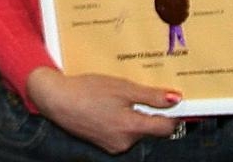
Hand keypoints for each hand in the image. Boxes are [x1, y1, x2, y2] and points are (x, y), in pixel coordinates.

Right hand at [25, 66, 180, 154]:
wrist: (56, 100)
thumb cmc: (87, 90)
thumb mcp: (122, 87)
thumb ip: (150, 96)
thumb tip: (175, 99)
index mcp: (131, 128)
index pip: (165, 128)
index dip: (172, 113)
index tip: (174, 100)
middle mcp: (124, 142)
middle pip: (150, 128)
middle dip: (149, 110)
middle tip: (141, 90)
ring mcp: (113, 145)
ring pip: (135, 129)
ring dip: (134, 113)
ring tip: (120, 94)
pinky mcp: (103, 142)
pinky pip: (121, 131)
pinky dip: (121, 118)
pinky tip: (109, 103)